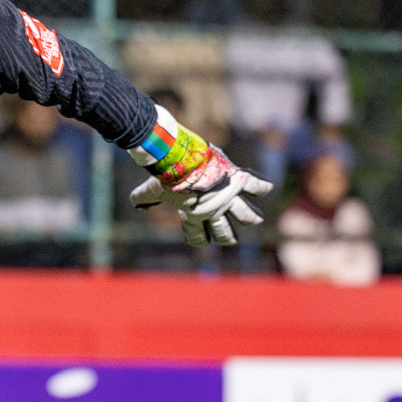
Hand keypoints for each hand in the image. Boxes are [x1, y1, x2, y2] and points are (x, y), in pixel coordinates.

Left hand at [130, 146, 272, 246]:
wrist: (182, 161)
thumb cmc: (167, 176)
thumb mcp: (153, 189)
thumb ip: (144, 197)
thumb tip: (135, 203)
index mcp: (194, 214)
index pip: (197, 235)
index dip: (197, 238)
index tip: (199, 240)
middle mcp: (213, 210)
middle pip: (223, 231)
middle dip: (225, 236)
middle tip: (229, 240)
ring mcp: (227, 198)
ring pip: (244, 215)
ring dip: (249, 218)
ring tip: (255, 220)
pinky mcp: (236, 181)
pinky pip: (253, 186)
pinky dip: (260, 187)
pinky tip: (266, 189)